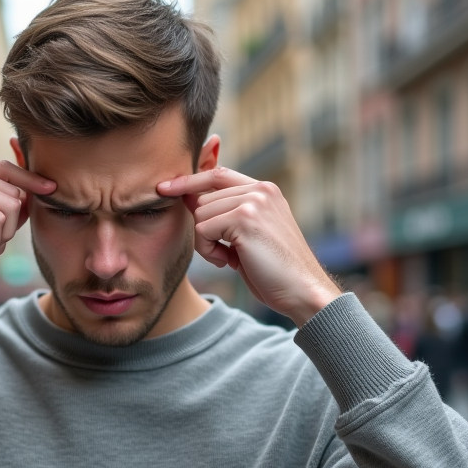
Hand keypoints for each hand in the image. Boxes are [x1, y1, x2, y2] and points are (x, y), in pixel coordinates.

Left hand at [158, 167, 339, 326]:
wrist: (302, 292)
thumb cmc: (274, 271)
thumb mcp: (248, 235)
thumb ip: (226, 214)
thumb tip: (188, 197)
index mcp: (264, 190)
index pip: (217, 175)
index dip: (189, 181)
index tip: (165, 188)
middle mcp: (260, 189)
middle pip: (202, 199)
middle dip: (204, 230)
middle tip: (225, 253)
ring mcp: (254, 201)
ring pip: (200, 214)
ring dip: (206, 243)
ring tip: (231, 257)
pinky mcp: (245, 217)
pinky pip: (202, 230)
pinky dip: (208, 251)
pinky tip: (230, 262)